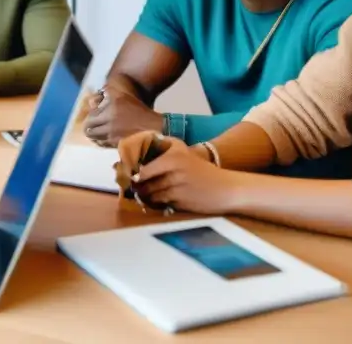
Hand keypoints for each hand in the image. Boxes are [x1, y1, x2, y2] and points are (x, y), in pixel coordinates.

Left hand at [82, 90, 163, 145]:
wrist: (153, 127)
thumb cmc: (138, 110)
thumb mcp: (123, 96)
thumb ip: (107, 94)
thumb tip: (93, 99)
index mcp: (110, 111)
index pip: (90, 117)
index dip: (90, 117)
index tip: (93, 116)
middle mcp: (109, 124)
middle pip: (89, 130)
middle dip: (88, 128)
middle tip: (91, 126)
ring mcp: (112, 136)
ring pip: (94, 138)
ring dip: (94, 135)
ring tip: (97, 132)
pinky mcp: (116, 145)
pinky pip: (102, 145)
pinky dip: (100, 141)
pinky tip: (104, 138)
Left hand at [117, 132, 234, 215]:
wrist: (227, 189)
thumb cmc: (201, 173)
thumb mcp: (182, 156)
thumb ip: (160, 154)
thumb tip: (133, 160)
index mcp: (173, 149)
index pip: (140, 154)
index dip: (128, 164)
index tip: (123, 170)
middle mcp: (174, 162)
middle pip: (141, 175)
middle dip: (134, 182)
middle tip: (130, 186)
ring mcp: (177, 180)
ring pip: (148, 189)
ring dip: (144, 194)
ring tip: (144, 194)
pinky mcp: (179, 196)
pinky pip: (158, 200)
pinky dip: (155, 202)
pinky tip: (158, 201)